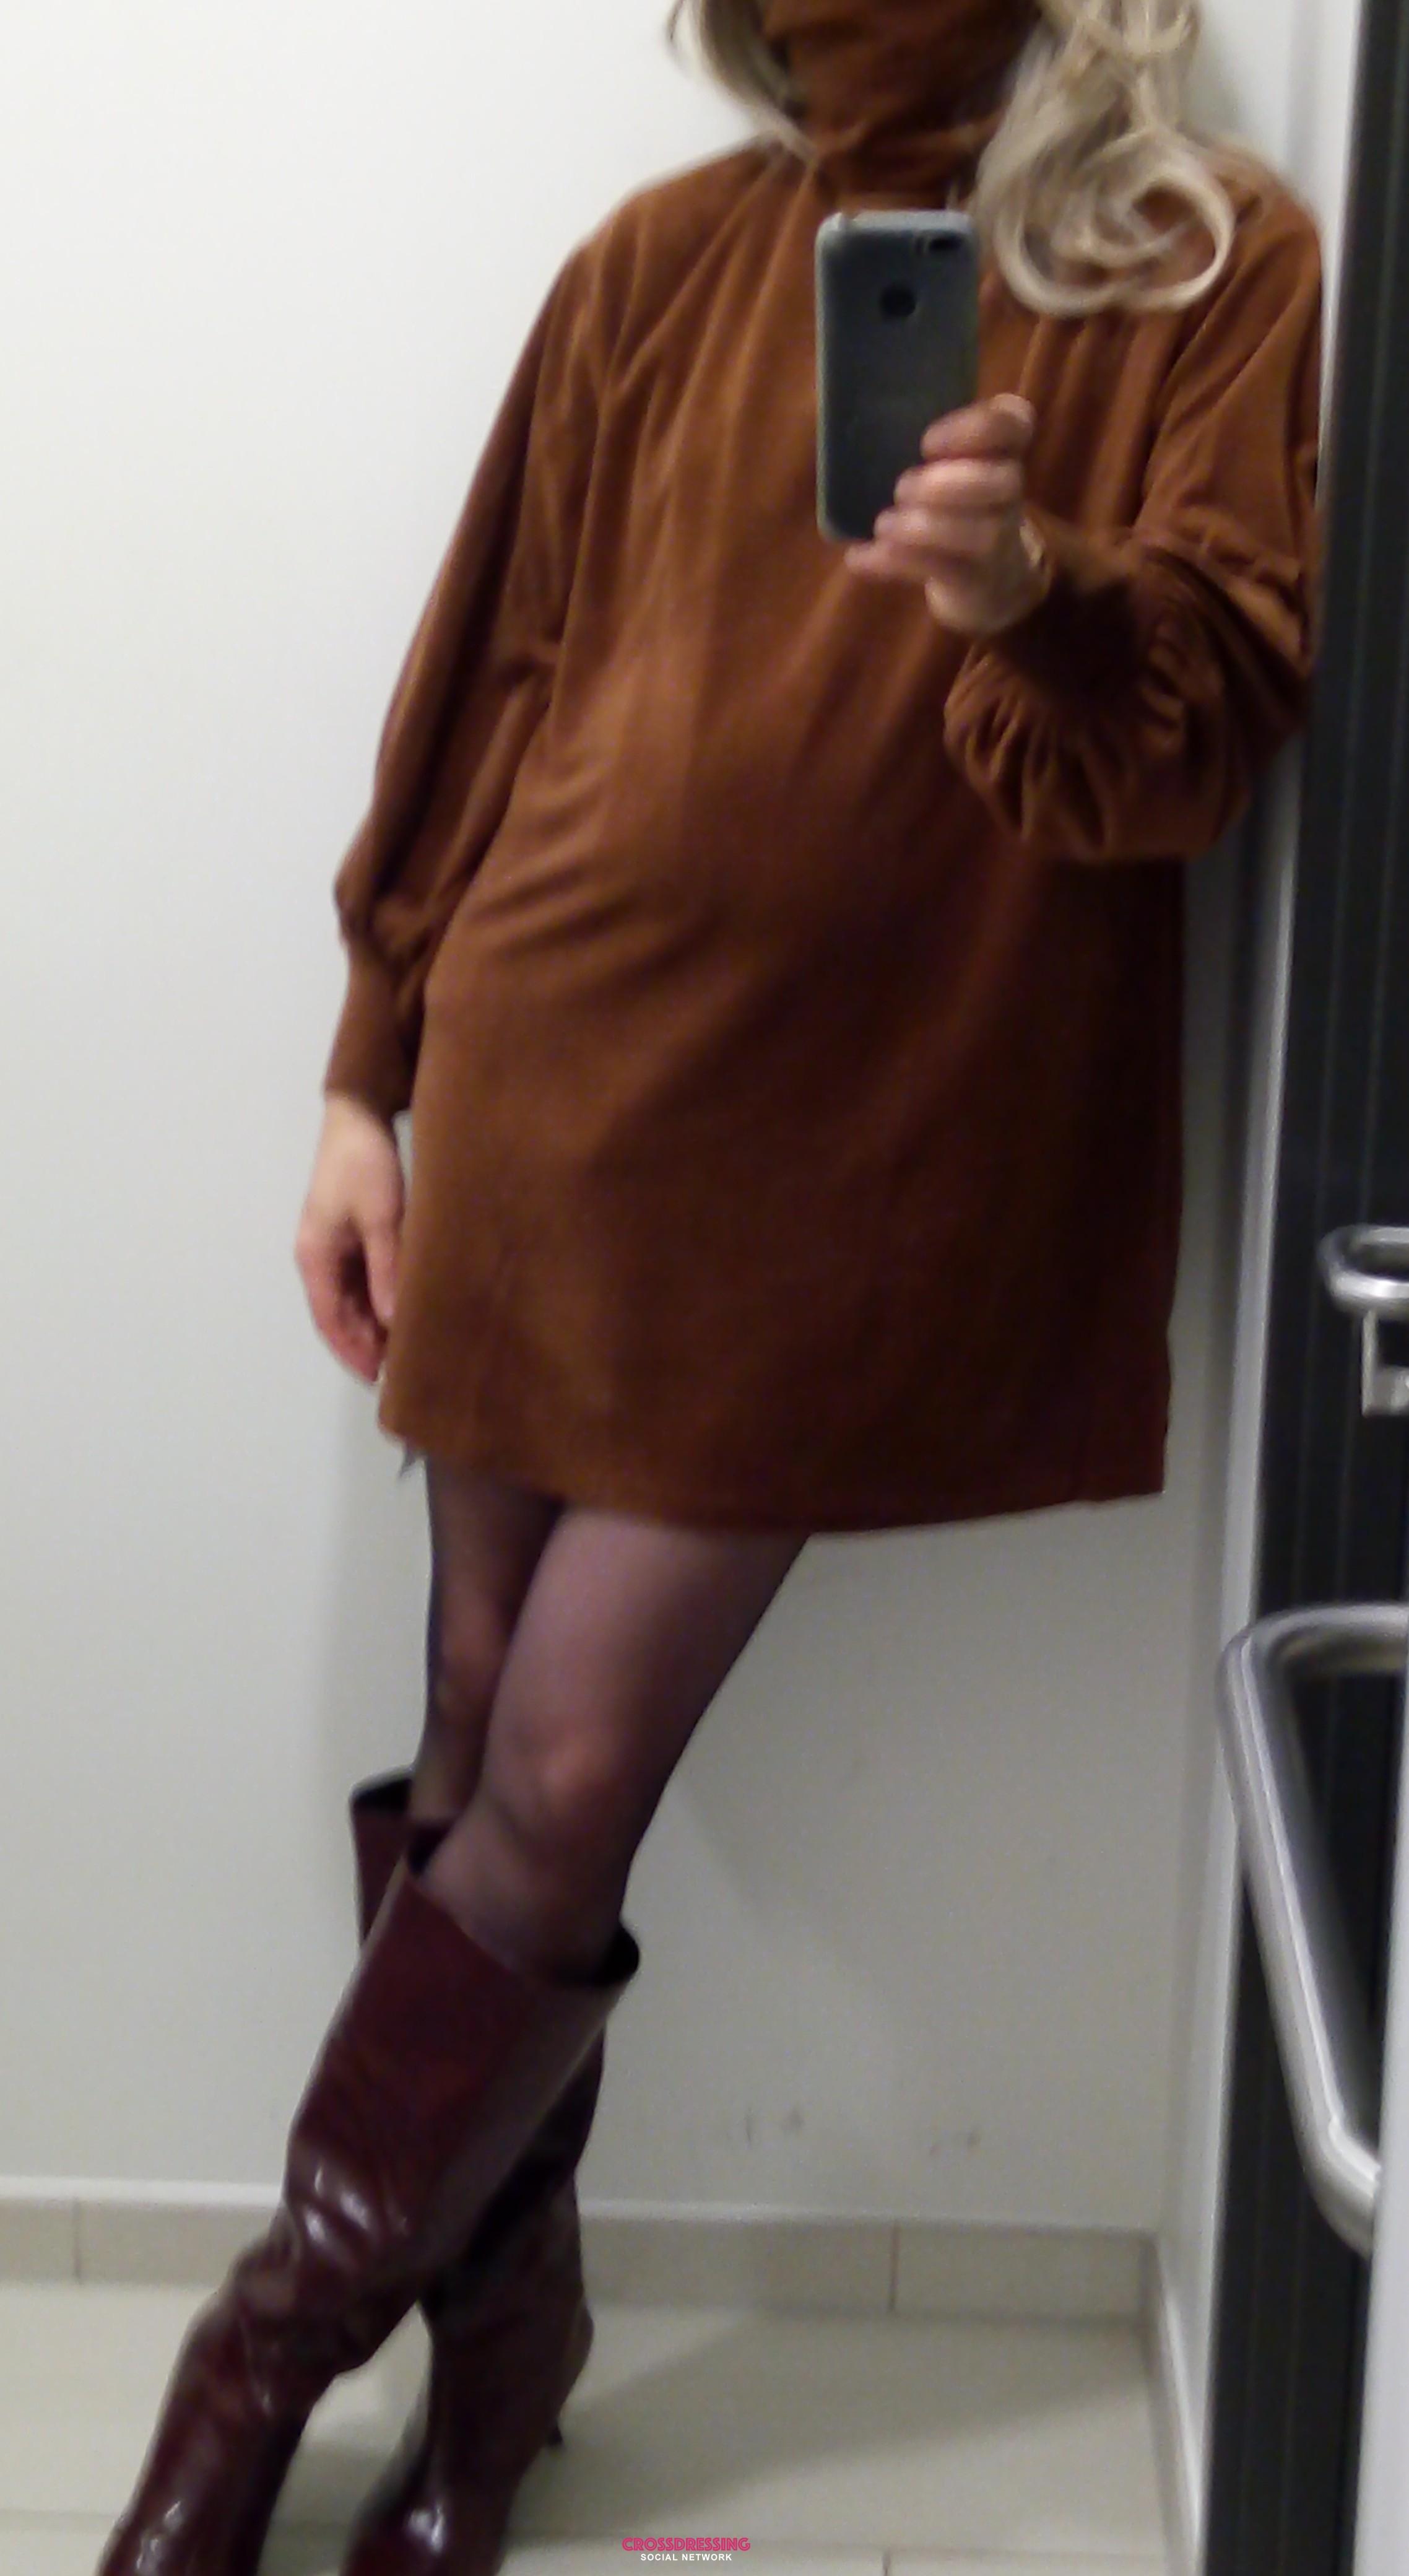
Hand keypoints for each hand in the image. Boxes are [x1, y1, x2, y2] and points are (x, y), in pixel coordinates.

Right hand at [294, 1094, 405, 1383]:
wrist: (359, 1118)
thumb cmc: (365, 1165)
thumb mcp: (381, 1219)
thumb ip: (387, 1269)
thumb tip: (393, 1320)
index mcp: (315, 1257)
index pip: (329, 1320)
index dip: (352, 1352)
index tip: (378, 1379)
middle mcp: (319, 1258)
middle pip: (339, 1315)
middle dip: (365, 1345)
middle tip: (401, 1372)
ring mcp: (334, 1247)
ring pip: (351, 1300)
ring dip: (373, 1326)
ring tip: (405, 1350)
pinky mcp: (351, 1236)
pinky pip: (362, 1281)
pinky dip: (378, 1301)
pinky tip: (402, 1312)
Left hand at [844, 394, 1047, 637]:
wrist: (986, 577)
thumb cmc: (951, 503)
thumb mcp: (944, 465)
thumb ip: (913, 444)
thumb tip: (847, 443)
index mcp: (1000, 451)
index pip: (1014, 424)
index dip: (975, 428)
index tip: (927, 442)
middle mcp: (1007, 492)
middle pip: (1005, 480)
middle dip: (948, 484)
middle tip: (901, 488)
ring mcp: (998, 539)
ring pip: (981, 532)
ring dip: (924, 528)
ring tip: (884, 525)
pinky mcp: (974, 579)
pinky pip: (943, 569)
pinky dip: (897, 562)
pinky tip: (861, 556)